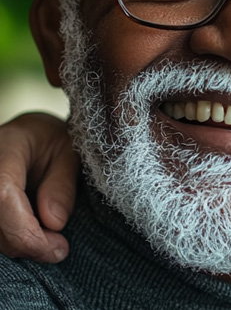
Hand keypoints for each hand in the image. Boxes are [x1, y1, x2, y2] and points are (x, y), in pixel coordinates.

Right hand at [0, 112, 77, 262]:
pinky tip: (31, 238)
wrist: (28, 135)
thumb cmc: (51, 141)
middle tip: (58, 247)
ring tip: (48, 239)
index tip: (58, 248)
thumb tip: (54, 224)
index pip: (2, 195)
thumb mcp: (70, 153)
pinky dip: (10, 240)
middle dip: (25, 243)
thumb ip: (62, 185)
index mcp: (4, 150)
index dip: (27, 231)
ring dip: (17, 245)